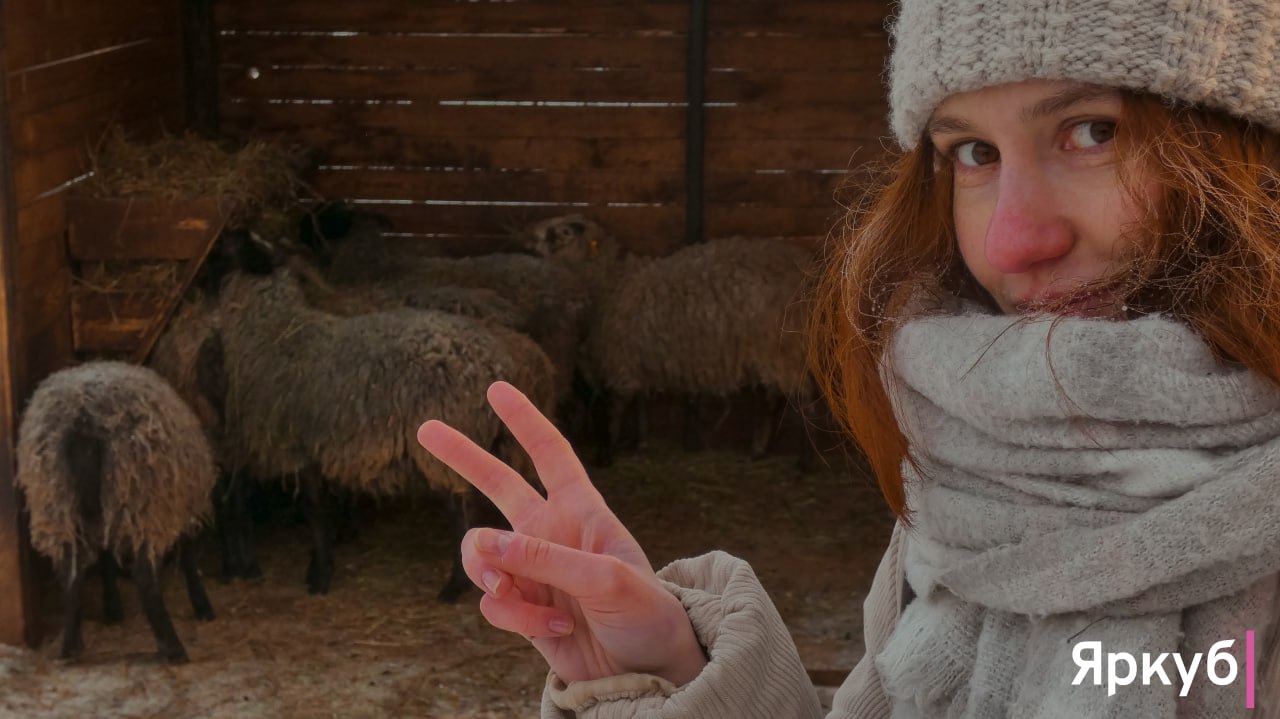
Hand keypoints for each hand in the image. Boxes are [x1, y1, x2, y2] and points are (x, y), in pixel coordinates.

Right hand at [416, 381, 707, 685]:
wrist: (645, 672)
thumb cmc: (645, 615)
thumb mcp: (606, 580)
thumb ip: (546, 559)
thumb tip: (486, 542)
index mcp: (583, 511)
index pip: (551, 454)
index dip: (524, 420)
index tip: (496, 389)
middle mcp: (552, 533)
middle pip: (498, 483)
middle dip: (462, 455)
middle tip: (424, 428)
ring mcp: (532, 570)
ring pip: (480, 554)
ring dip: (492, 576)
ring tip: (517, 596)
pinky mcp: (521, 608)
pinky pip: (491, 603)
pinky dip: (515, 617)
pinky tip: (554, 628)